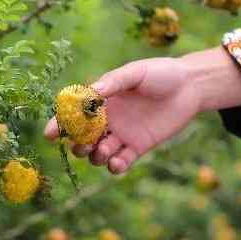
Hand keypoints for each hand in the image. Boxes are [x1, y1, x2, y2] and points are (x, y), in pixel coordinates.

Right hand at [44, 47, 240, 173]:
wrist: (190, 86)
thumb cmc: (160, 73)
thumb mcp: (135, 73)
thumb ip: (113, 82)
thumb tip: (90, 93)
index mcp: (101, 101)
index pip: (73, 115)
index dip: (59, 125)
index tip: (50, 134)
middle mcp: (108, 120)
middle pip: (82, 140)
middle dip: (78, 145)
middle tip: (84, 144)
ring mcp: (122, 135)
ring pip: (98, 154)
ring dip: (96, 156)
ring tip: (105, 149)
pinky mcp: (138, 147)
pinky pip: (121, 163)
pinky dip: (115, 167)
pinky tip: (117, 162)